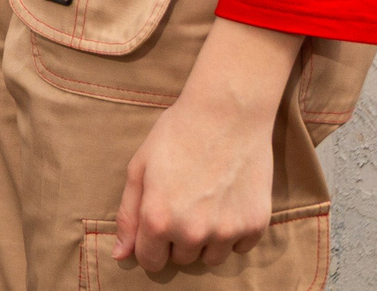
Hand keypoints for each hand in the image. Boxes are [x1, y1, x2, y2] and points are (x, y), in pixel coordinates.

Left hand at [115, 75, 280, 268]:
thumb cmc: (175, 136)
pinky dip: (233, 232)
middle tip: (183, 202)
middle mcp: (193, 233)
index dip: (150, 246)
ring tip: (205, 202)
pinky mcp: (255, 226)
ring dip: (206, 239)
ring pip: (212, 258)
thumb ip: (128, 215)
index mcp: (158, 220)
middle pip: (182, 259)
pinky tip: (227, 201)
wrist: (226, 114)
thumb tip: (121, 255)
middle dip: (178, 238)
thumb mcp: (139, 169)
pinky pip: (240, 247)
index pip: (151, 261)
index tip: (156, 229)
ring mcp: (227, 232)